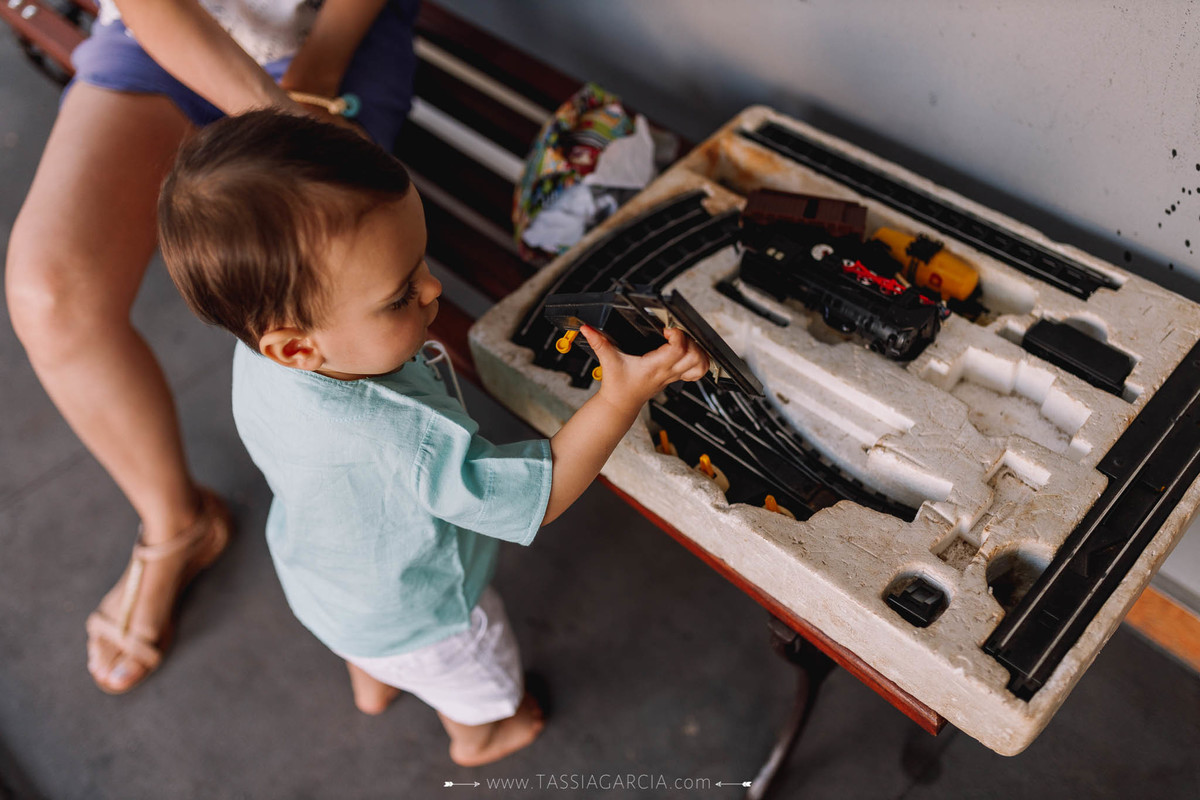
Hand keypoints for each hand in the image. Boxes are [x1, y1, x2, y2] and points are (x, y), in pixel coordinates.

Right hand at [579, 324, 708, 409]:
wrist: (620, 405)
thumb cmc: (617, 386)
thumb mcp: (608, 361)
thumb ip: (598, 342)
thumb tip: (587, 328)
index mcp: (654, 367)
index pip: (678, 349)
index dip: (677, 335)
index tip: (667, 329)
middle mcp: (667, 372)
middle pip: (694, 356)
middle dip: (690, 341)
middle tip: (677, 334)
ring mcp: (673, 376)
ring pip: (700, 365)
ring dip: (698, 351)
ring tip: (686, 341)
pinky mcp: (674, 377)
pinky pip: (696, 371)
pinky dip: (698, 361)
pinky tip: (689, 352)